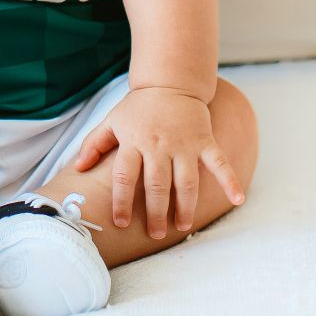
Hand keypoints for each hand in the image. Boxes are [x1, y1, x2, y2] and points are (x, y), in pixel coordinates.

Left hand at [72, 86, 246, 238]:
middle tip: (156, 234)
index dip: (121, 202)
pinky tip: (237, 200)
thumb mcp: (112, 121)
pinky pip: (219, 163)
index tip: (120, 223)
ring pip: (185, 181)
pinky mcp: (205, 141)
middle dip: (155, 212)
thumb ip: (94, 144)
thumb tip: (77, 168)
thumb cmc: (139, 107)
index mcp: (134, 142)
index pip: (125, 177)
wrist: (170, 82)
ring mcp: (184, 144)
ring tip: (182, 226)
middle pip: (156, 185)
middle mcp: (158, 145)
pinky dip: (229, 181)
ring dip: (184, 207)